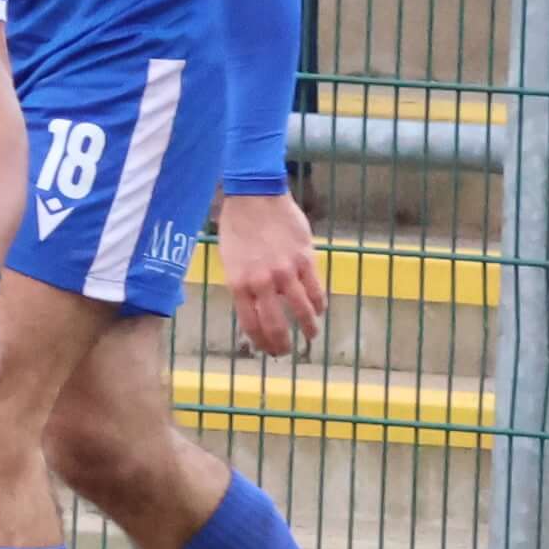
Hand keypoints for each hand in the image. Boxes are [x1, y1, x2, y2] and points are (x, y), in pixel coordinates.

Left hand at [215, 188, 324, 358]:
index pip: (251, 326)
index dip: (261, 343)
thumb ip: (243, 287)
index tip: (267, 350)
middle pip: (276, 325)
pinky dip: (319, 305)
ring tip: (311, 336)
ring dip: (308, 329)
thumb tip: (254, 311)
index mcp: (239, 284)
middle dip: (282, 344)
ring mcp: (286, 272)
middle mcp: (262, 282)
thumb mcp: (230, 262)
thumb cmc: (237, 227)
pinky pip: (316, 291)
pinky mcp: (306, 260)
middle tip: (287, 351)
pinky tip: (319, 310)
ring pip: (302, 312)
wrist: (255, 196)